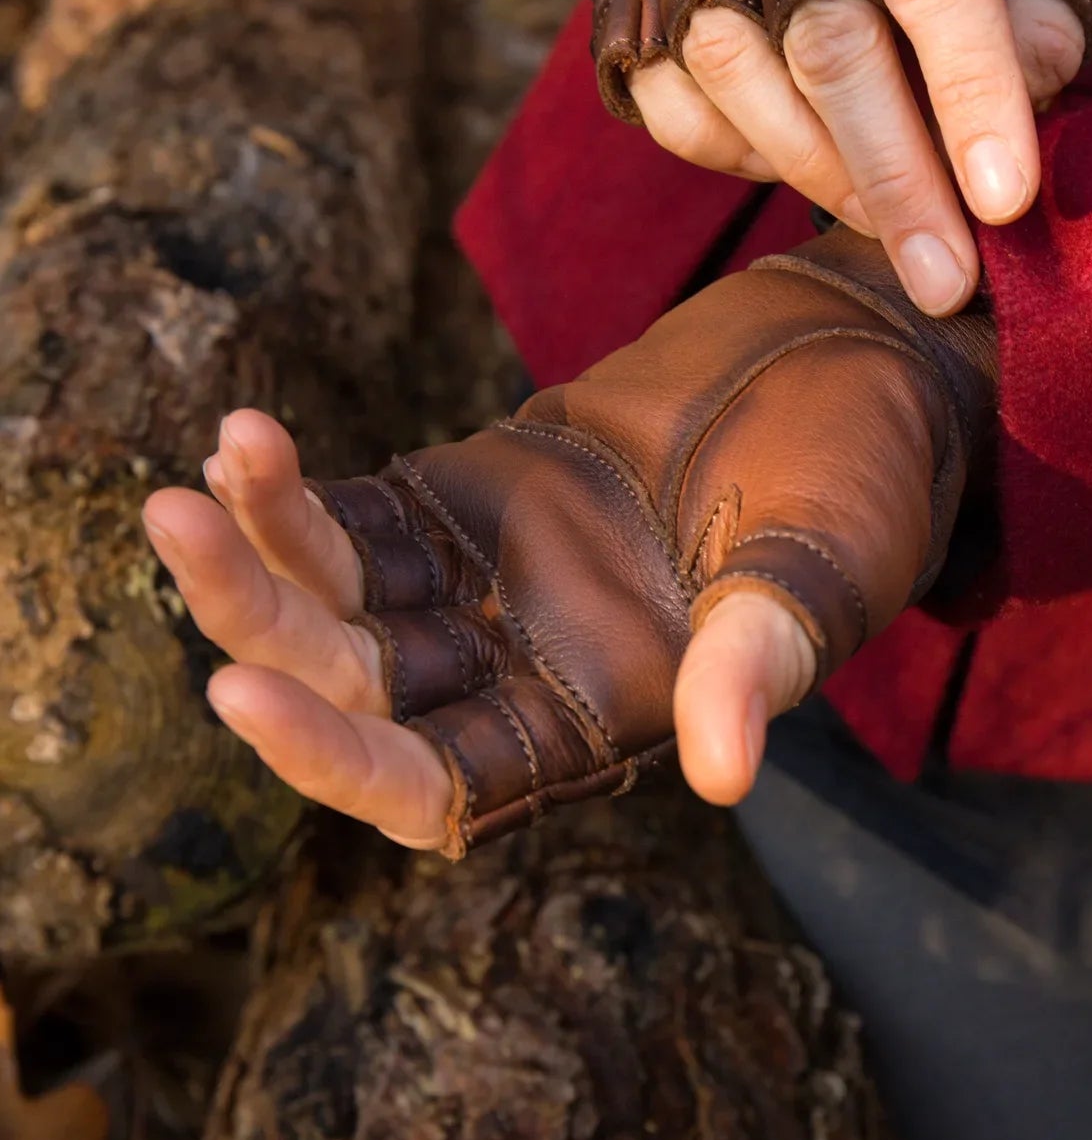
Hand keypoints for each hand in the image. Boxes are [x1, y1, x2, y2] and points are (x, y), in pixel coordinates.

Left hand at [142, 229, 993, 852]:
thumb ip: (763, 654)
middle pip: (353, 687)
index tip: (240, 688)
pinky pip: (357, 512)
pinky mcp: (471, 491)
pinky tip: (242, 440)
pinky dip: (293, 489)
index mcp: (601, 722)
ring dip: (253, 552)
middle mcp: (524, 670)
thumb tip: (722, 770)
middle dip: (256, 627)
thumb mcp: (824, 569)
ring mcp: (489, 579)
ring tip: (190, 481)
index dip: (335, 754)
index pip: (436, 783)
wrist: (857, 355)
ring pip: (336, 600)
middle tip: (175, 535)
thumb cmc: (867, 480)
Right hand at [592, 0, 1091, 316]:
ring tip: (892, 221)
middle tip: (944, 281)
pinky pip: (673, 104)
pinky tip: (800, 156)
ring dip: (824, 174)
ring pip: (744, 81)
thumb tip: (1035, 93)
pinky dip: (739, 154)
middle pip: (829, 46)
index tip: (1005, 200)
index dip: (969, 91)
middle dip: (894, 180)